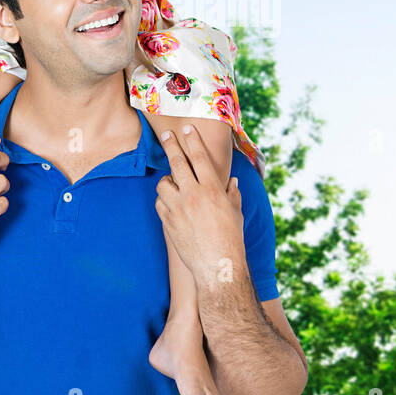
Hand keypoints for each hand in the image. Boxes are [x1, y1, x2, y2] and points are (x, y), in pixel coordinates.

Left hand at [155, 125, 244, 284]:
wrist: (217, 266)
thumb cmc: (231, 238)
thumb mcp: (236, 211)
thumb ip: (232, 192)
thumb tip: (231, 180)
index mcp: (212, 189)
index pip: (199, 157)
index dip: (191, 140)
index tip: (185, 128)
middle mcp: (193, 195)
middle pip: (177, 163)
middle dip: (170, 146)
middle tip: (166, 135)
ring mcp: (178, 209)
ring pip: (163, 184)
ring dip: (167, 180)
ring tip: (174, 183)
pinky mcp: (168, 222)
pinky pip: (159, 203)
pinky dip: (163, 200)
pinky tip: (171, 203)